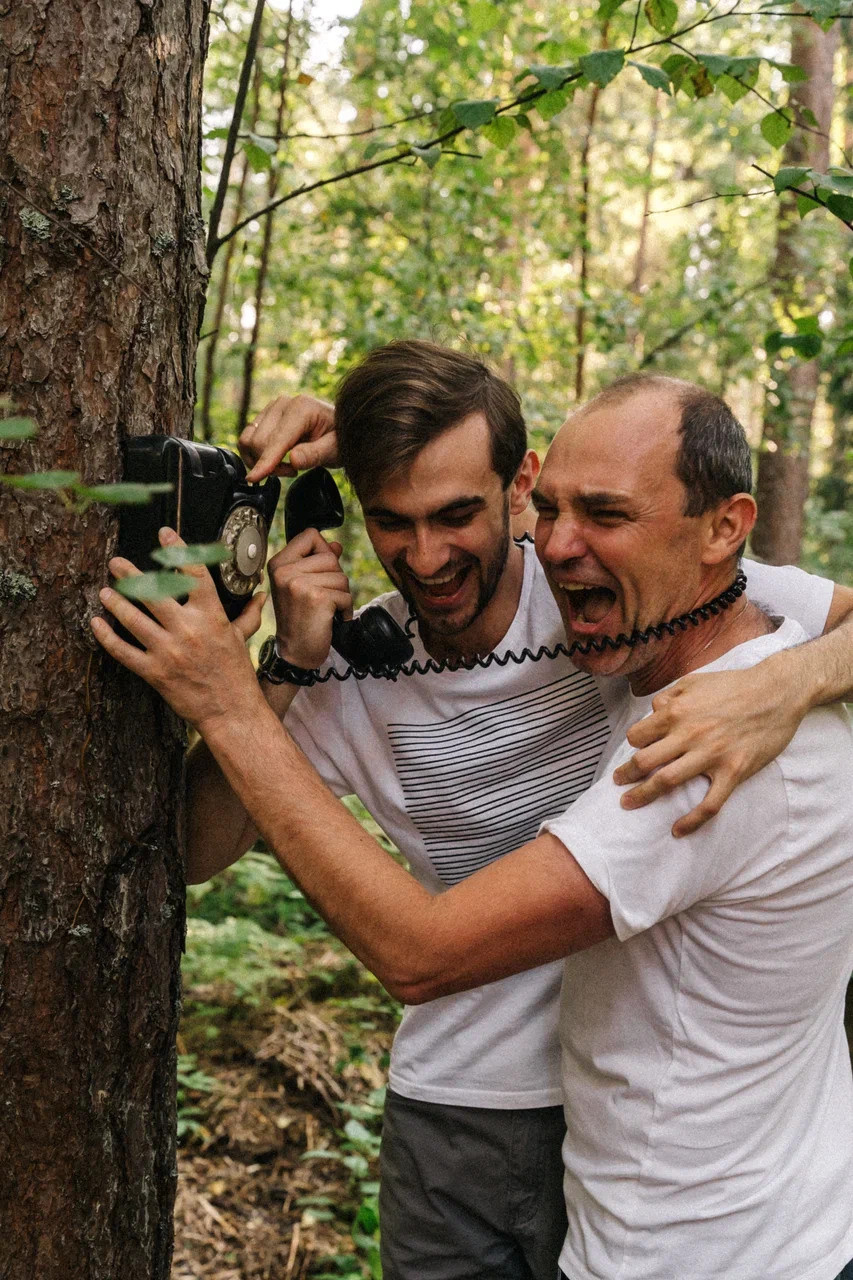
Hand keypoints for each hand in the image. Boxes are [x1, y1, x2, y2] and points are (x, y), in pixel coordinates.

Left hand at [90, 528, 267, 732]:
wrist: (232, 711)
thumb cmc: (237, 674)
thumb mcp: (243, 638)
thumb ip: (249, 613)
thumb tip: (260, 595)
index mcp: (211, 617)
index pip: (193, 573)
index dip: (177, 549)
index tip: (164, 534)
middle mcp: (188, 630)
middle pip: (153, 592)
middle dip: (130, 574)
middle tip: (116, 563)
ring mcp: (168, 651)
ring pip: (133, 619)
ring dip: (115, 602)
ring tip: (104, 591)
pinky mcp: (155, 672)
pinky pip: (123, 651)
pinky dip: (106, 637)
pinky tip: (96, 624)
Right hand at [239, 393, 337, 481]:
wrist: (338, 429)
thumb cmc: (339, 438)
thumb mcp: (335, 450)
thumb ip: (315, 455)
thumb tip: (293, 459)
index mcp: (301, 408)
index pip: (276, 440)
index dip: (265, 461)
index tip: (253, 478)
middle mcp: (283, 404)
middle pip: (259, 442)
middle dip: (271, 464)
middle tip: (293, 470)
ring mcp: (272, 408)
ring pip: (249, 441)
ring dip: (262, 460)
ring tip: (286, 465)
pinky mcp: (265, 416)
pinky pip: (248, 439)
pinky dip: (257, 454)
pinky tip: (276, 459)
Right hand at [267, 530, 352, 668]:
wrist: (295, 652)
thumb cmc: (300, 618)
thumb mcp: (302, 585)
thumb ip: (317, 563)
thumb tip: (336, 545)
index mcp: (278, 563)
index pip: (310, 534)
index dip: (323, 550)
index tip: (319, 572)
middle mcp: (284, 571)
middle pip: (330, 556)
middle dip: (335, 578)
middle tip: (322, 598)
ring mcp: (298, 584)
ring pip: (341, 576)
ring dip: (341, 595)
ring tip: (325, 609)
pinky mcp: (316, 598)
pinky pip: (345, 594)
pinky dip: (345, 609)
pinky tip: (332, 618)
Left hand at [612, 665, 804, 836]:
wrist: (777, 692)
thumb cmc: (735, 685)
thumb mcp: (694, 680)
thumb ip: (669, 695)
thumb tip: (653, 711)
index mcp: (677, 712)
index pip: (637, 735)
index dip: (633, 744)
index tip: (635, 750)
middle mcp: (689, 735)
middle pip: (644, 762)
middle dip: (626, 774)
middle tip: (618, 782)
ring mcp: (711, 756)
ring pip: (667, 782)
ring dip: (643, 796)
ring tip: (628, 803)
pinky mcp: (733, 772)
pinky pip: (709, 804)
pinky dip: (691, 821)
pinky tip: (677, 831)